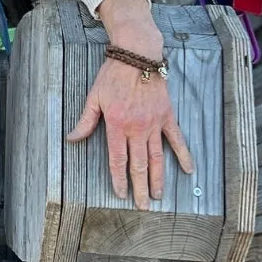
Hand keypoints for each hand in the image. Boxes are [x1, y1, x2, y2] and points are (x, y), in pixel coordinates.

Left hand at [66, 58, 193, 210]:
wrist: (137, 55)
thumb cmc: (112, 75)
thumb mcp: (93, 97)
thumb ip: (85, 121)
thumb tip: (72, 139)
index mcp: (117, 125)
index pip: (117, 160)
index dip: (119, 179)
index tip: (121, 194)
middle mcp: (137, 128)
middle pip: (139, 165)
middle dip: (140, 188)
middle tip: (143, 206)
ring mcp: (154, 123)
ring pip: (157, 158)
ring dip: (158, 179)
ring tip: (158, 195)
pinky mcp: (167, 116)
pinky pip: (177, 139)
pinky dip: (183, 155)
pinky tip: (189, 170)